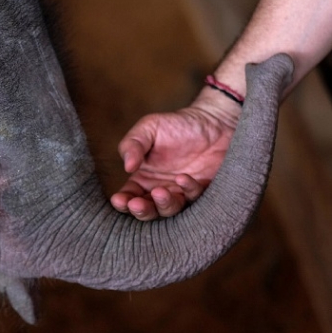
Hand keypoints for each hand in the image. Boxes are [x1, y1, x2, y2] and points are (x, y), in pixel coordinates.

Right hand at [110, 90, 240, 220]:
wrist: (213, 121)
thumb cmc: (176, 124)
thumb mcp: (148, 128)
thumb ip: (132, 145)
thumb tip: (127, 167)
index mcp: (144, 178)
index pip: (129, 196)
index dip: (123, 202)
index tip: (119, 200)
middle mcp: (161, 189)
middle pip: (148, 210)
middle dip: (142, 211)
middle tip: (137, 204)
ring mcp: (182, 193)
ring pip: (170, 210)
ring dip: (163, 205)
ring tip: (160, 192)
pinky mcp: (203, 192)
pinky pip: (194, 198)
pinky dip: (187, 190)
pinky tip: (183, 178)